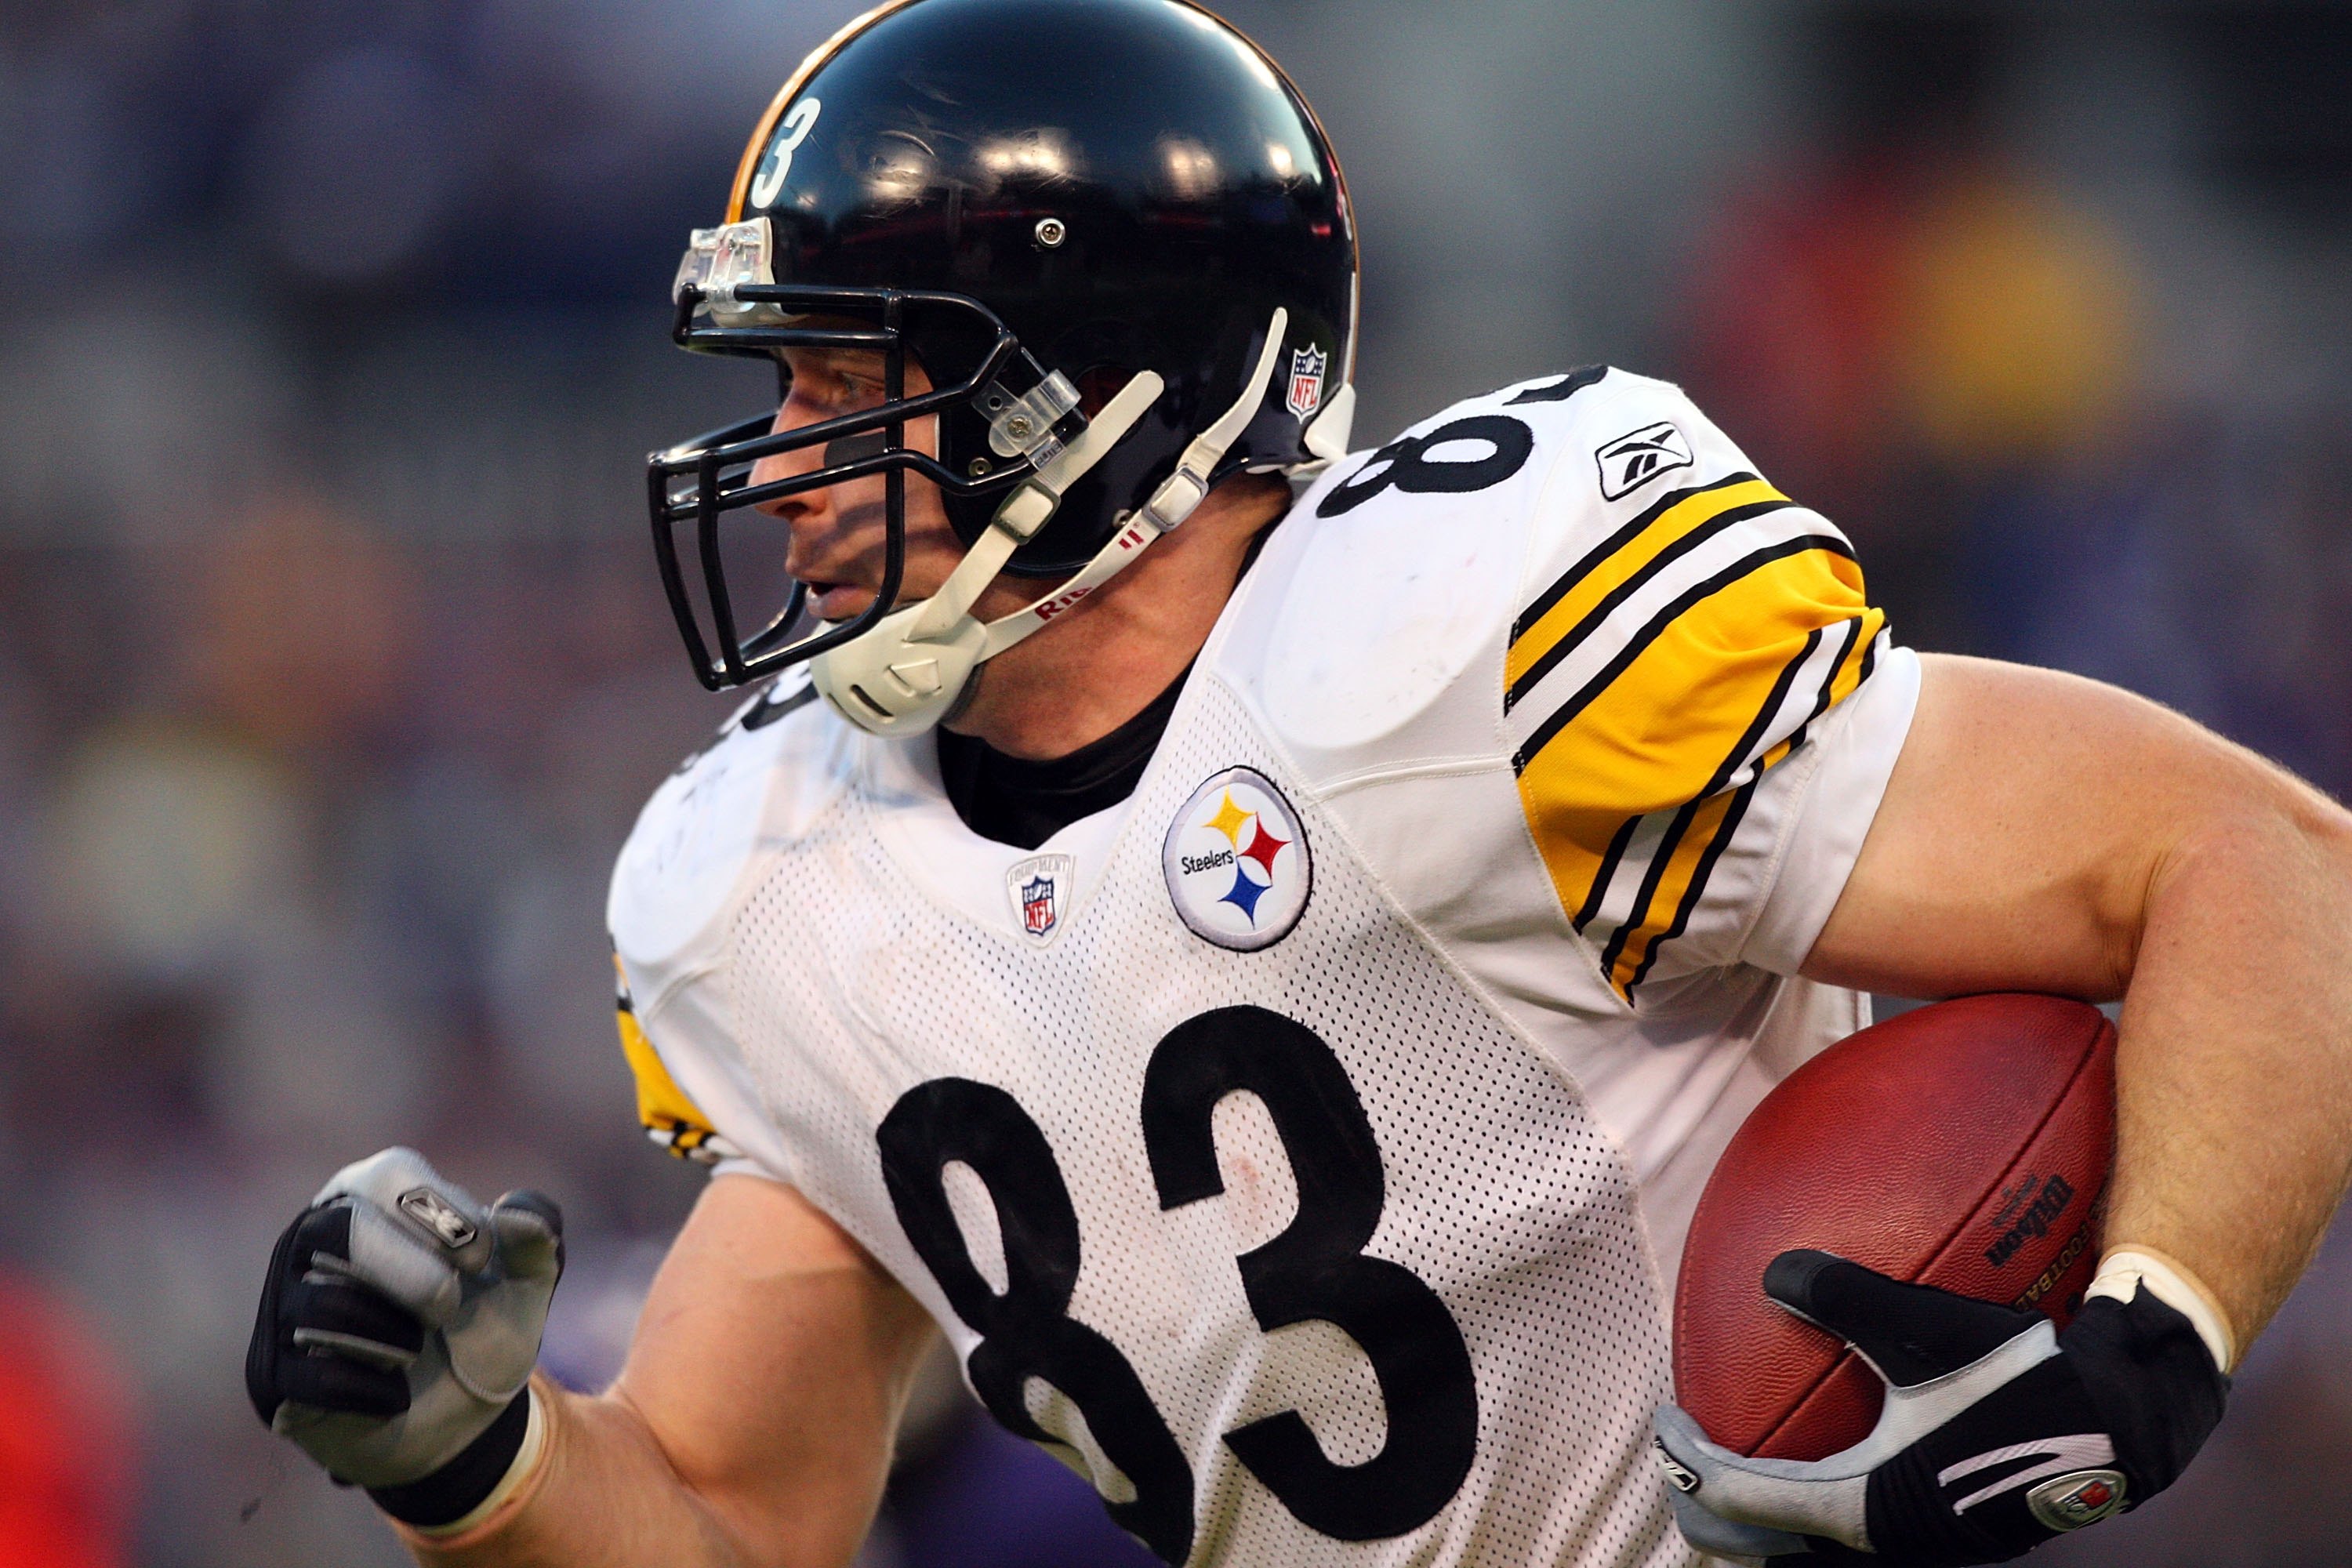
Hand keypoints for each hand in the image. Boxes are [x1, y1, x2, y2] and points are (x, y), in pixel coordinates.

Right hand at [246, 1148, 562, 1495]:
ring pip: (324, 1305)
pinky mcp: (270, 1376)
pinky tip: (394, 1397)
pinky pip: (312, 1377)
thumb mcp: (526, 1287)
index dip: (444, 1214)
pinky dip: (375, 1391)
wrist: (459, 1424)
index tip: (480, 1258)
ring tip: (415, 1349)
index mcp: (371, 1198)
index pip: (388, 1176)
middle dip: (412, 1273)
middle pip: (341, 1226)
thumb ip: (536, 1241)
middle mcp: (313, 1240)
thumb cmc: (482, 1330)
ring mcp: (283, 1307)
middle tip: (448, 1306)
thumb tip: (519, 1216)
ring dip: (395, 1337)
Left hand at [1653, 1250, 2226, 1566]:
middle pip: (1754, 1545)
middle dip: (1703, 1505)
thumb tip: (1772, 1272)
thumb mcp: (1928, 1326)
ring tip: (1734, 1453)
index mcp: (1862, 1507)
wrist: (2122, 1423)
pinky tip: (1819, 1448)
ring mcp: (1910, 1543)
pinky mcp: (1937, 1531)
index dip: (1686, 1457)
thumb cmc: (2023, 1375)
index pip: (1736, 1496)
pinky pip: (1843, 1532)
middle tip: (1682, 1448)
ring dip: (1756, 1511)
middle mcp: (1879, 1541)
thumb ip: (1841, 1296)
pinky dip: (1804, 1504)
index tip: (1667, 1413)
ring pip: (1802, 1547)